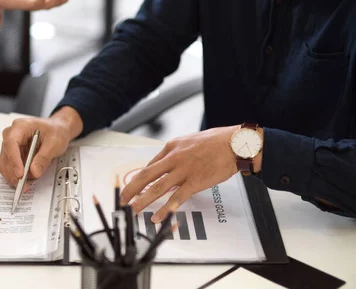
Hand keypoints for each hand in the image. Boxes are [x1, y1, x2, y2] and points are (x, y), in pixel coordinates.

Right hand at [0, 107, 82, 190]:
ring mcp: (10, 145)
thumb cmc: (55, 131)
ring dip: (13, 177)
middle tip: (24, 185)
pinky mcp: (12, 154)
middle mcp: (11, 135)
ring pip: (5, 164)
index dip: (14, 160)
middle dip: (14, 173)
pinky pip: (9, 167)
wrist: (56, 130)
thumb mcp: (55, 142)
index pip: (11, 143)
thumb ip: (44, 157)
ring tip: (26, 184)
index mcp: (20, 126)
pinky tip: (24, 180)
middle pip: (6, 156)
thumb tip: (35, 172)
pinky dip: (15, 176)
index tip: (20, 173)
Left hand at [120, 126, 246, 222]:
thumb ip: (176, 153)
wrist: (235, 143)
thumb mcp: (189, 141)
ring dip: (143, 200)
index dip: (139, 179)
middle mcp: (173, 158)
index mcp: (171, 147)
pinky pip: (177, 198)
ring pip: (158, 187)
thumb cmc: (215, 142)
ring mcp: (183, 170)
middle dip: (131, 189)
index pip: (150, 165)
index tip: (133, 189)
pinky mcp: (195, 181)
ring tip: (133, 210)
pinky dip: (165, 209)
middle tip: (122, 200)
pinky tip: (157, 217)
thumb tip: (165, 164)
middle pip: (146, 175)